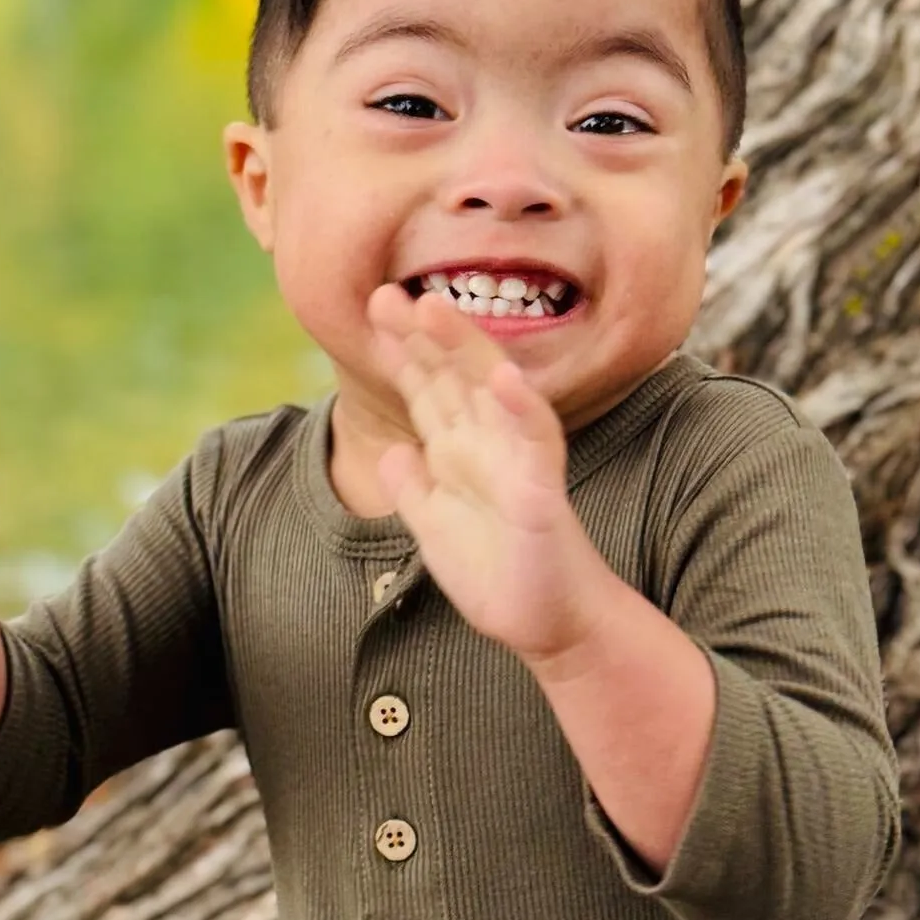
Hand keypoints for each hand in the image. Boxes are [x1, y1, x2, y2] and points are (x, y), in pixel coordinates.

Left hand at [365, 283, 602, 663]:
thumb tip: (394, 453)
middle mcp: (490, 444)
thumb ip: (415, 490)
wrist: (547, 625)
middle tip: (385, 295)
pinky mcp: (542, 492)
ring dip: (466, 348)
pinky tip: (505, 378)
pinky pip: (536, 443)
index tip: (373, 310)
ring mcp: (518, 461)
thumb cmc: (499, 575)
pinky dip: (522, 408)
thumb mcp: (437, 529)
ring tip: (436, 308)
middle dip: (421, 334)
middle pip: (453, 375)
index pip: (429, 388)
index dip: (402, 351)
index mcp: (462, 450)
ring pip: (492, 390)